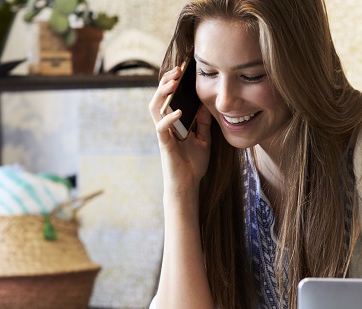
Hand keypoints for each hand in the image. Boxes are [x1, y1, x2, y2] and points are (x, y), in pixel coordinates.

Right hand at [148, 66, 212, 195]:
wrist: (188, 185)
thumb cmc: (193, 164)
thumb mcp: (203, 139)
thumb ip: (203, 123)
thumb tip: (206, 105)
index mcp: (173, 123)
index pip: (169, 98)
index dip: (173, 83)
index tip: (184, 70)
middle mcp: (165, 126)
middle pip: (158, 98)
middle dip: (166, 82)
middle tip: (177, 70)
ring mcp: (163, 134)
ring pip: (155, 109)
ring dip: (163, 94)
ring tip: (173, 83)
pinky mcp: (164, 144)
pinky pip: (161, 128)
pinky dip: (169, 118)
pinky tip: (179, 112)